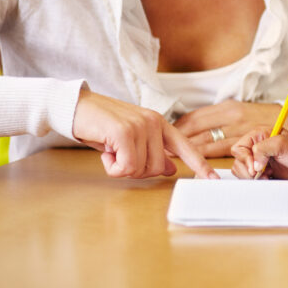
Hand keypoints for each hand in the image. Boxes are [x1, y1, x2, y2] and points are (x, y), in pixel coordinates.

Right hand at [72, 89, 217, 178]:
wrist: (74, 107)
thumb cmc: (101, 126)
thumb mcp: (131, 139)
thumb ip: (152, 152)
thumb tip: (170, 169)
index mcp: (160, 124)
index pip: (186, 147)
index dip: (200, 165)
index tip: (213, 179)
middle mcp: (155, 123)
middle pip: (157, 168)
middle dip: (135, 170)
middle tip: (118, 155)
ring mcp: (141, 126)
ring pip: (140, 169)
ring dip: (120, 167)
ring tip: (110, 149)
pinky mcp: (125, 132)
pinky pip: (126, 167)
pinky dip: (112, 166)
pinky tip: (105, 151)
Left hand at [173, 100, 282, 156]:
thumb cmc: (267, 118)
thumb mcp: (243, 111)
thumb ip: (222, 119)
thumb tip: (197, 128)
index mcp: (228, 106)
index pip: (195, 116)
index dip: (179, 127)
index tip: (167, 136)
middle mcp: (232, 116)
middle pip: (197, 128)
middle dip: (178, 139)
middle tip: (162, 148)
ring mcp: (239, 129)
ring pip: (206, 140)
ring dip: (188, 149)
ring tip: (173, 156)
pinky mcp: (246, 142)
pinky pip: (220, 150)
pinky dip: (205, 155)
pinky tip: (196, 160)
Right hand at [230, 128, 287, 179]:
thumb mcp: (281, 144)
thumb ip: (263, 149)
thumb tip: (254, 164)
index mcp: (258, 136)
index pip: (239, 148)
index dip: (245, 159)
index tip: (257, 167)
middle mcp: (256, 147)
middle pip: (238, 161)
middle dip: (248, 170)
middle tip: (262, 172)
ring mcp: (258, 160)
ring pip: (241, 171)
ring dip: (253, 176)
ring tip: (268, 174)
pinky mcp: (262, 172)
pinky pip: (249, 178)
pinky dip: (257, 181)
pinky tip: (269, 178)